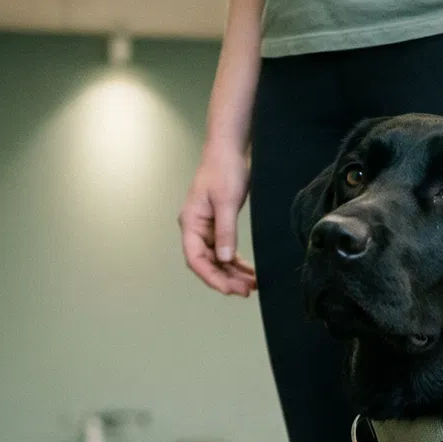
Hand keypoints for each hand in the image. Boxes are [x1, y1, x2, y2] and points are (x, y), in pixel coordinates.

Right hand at [179, 141, 256, 296]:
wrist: (229, 150)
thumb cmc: (224, 169)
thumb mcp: (226, 201)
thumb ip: (226, 231)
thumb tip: (226, 259)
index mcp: (190, 223)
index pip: (195, 259)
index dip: (211, 277)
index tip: (228, 290)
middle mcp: (195, 229)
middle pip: (207, 263)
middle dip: (226, 279)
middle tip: (247, 291)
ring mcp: (207, 229)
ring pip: (218, 260)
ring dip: (233, 274)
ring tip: (252, 285)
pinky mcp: (218, 226)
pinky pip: (225, 251)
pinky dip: (236, 263)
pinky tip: (249, 272)